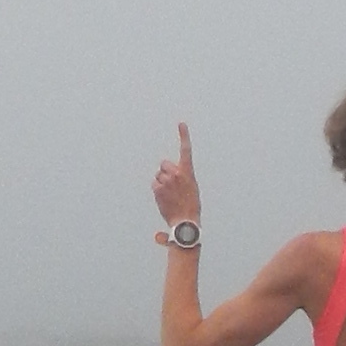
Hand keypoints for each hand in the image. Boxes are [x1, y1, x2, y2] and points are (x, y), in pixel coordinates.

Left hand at [154, 123, 200, 244]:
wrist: (185, 221)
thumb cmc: (191, 205)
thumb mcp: (192, 187)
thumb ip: (182, 176)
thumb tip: (171, 175)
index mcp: (188, 172)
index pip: (186, 150)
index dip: (184, 136)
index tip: (181, 124)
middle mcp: (177, 173)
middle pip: (164, 164)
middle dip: (165, 172)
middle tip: (172, 185)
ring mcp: (166, 181)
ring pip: (158, 175)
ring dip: (161, 183)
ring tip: (170, 195)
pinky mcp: (158, 188)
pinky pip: (154, 184)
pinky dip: (157, 190)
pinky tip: (165, 198)